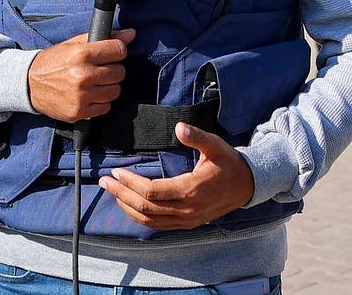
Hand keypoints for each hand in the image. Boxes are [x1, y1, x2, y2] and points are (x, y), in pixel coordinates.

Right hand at [26, 27, 135, 122]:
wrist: (28, 85)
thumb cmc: (52, 63)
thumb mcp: (72, 44)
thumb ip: (102, 38)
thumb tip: (131, 34)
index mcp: (81, 54)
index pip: (119, 51)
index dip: (117, 51)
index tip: (111, 54)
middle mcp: (82, 75)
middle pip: (120, 72)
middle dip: (112, 69)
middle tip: (99, 69)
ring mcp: (81, 96)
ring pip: (115, 91)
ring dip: (108, 87)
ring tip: (94, 83)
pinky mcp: (80, 112)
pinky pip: (106, 107)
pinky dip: (100, 102)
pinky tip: (89, 95)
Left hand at [98, 122, 255, 229]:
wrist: (248, 186)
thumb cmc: (229, 163)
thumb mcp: (216, 146)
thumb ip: (197, 137)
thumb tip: (179, 127)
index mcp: (191, 190)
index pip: (152, 191)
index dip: (131, 183)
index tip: (116, 171)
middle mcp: (187, 209)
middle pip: (146, 207)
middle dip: (121, 194)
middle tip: (103, 181)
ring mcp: (187, 219)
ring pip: (149, 220)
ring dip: (127, 207)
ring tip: (111, 192)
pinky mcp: (187, 223)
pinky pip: (158, 225)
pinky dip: (139, 217)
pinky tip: (128, 205)